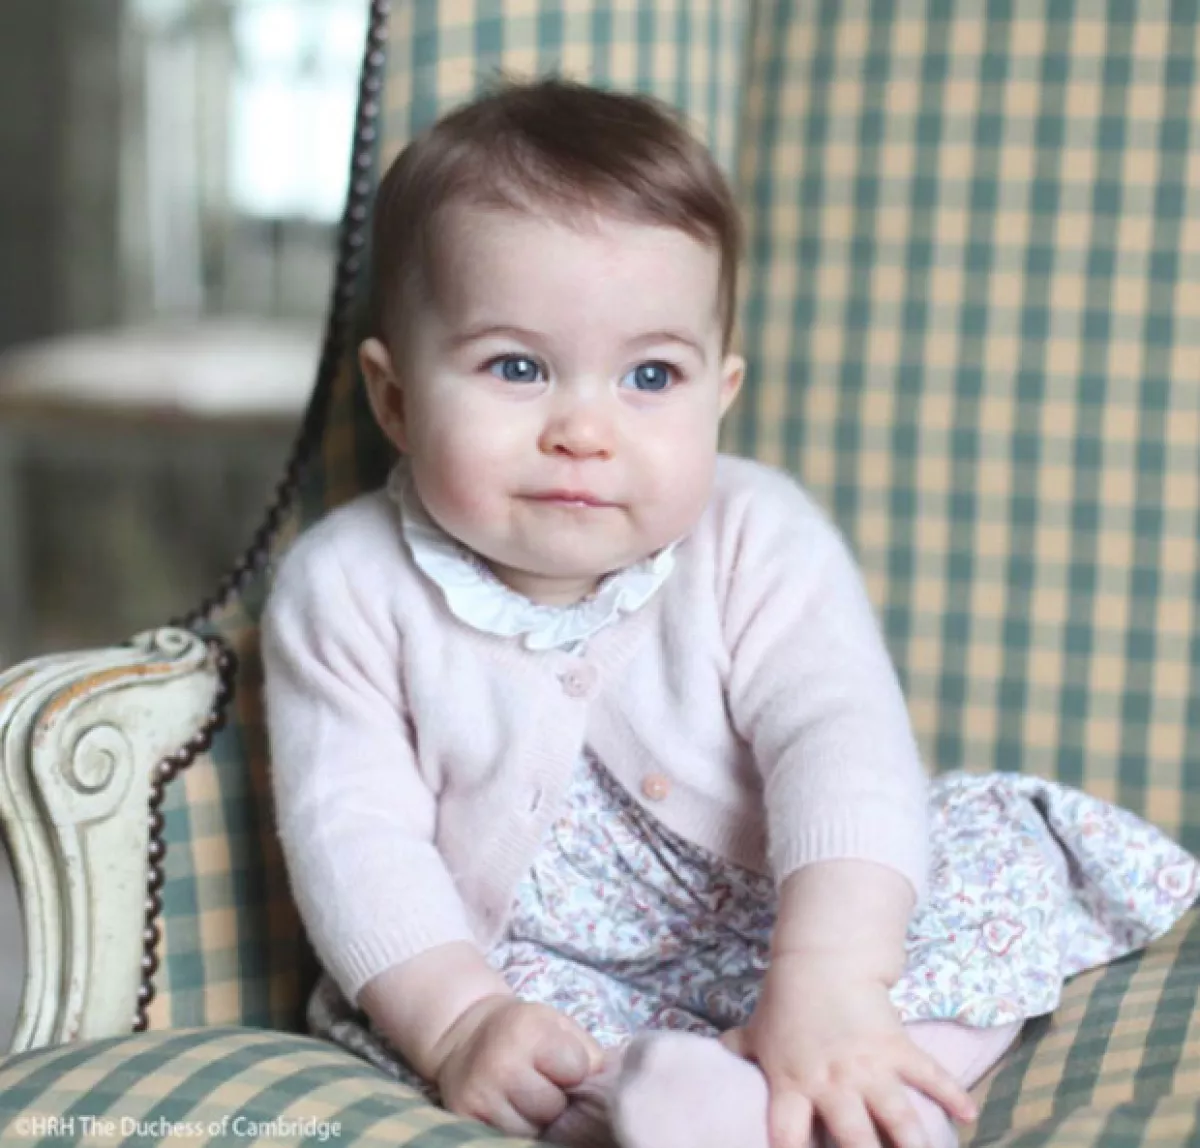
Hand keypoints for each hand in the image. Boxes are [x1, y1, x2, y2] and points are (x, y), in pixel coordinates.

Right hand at [429, 995, 604, 1136]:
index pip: (576, 1069)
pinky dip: (513, 1129)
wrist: (467, 1035)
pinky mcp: (463, 1117)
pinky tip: (510, 1109)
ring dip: (534, 1120)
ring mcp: (480, 1094)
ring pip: (531, 1131)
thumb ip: (589, 1054)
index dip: (575, 1070)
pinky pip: (506, 1139)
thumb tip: (614, 1090)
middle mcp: (500, 1062)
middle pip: (553, 1108)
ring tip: (525, 1098)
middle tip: (543, 1083)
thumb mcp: (559, 1025)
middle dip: (555, 1100)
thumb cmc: (525, 1031)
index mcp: (528, 1030)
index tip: (563, 1063)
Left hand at [721, 954, 977, 1147]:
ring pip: (897, 1116)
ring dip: (914, 1144)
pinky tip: (969, 1117)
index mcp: (792, 1084)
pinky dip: (952, 1094)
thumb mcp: (759, 1030)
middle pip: (853, 1138)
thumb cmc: (786, 1002)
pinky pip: (929, 1074)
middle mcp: (832, 1082)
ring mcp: (868, 1067)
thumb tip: (718, 1052)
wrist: (821, 959)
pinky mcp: (897, 1047)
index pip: (788, 1135)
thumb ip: (743, 1050)